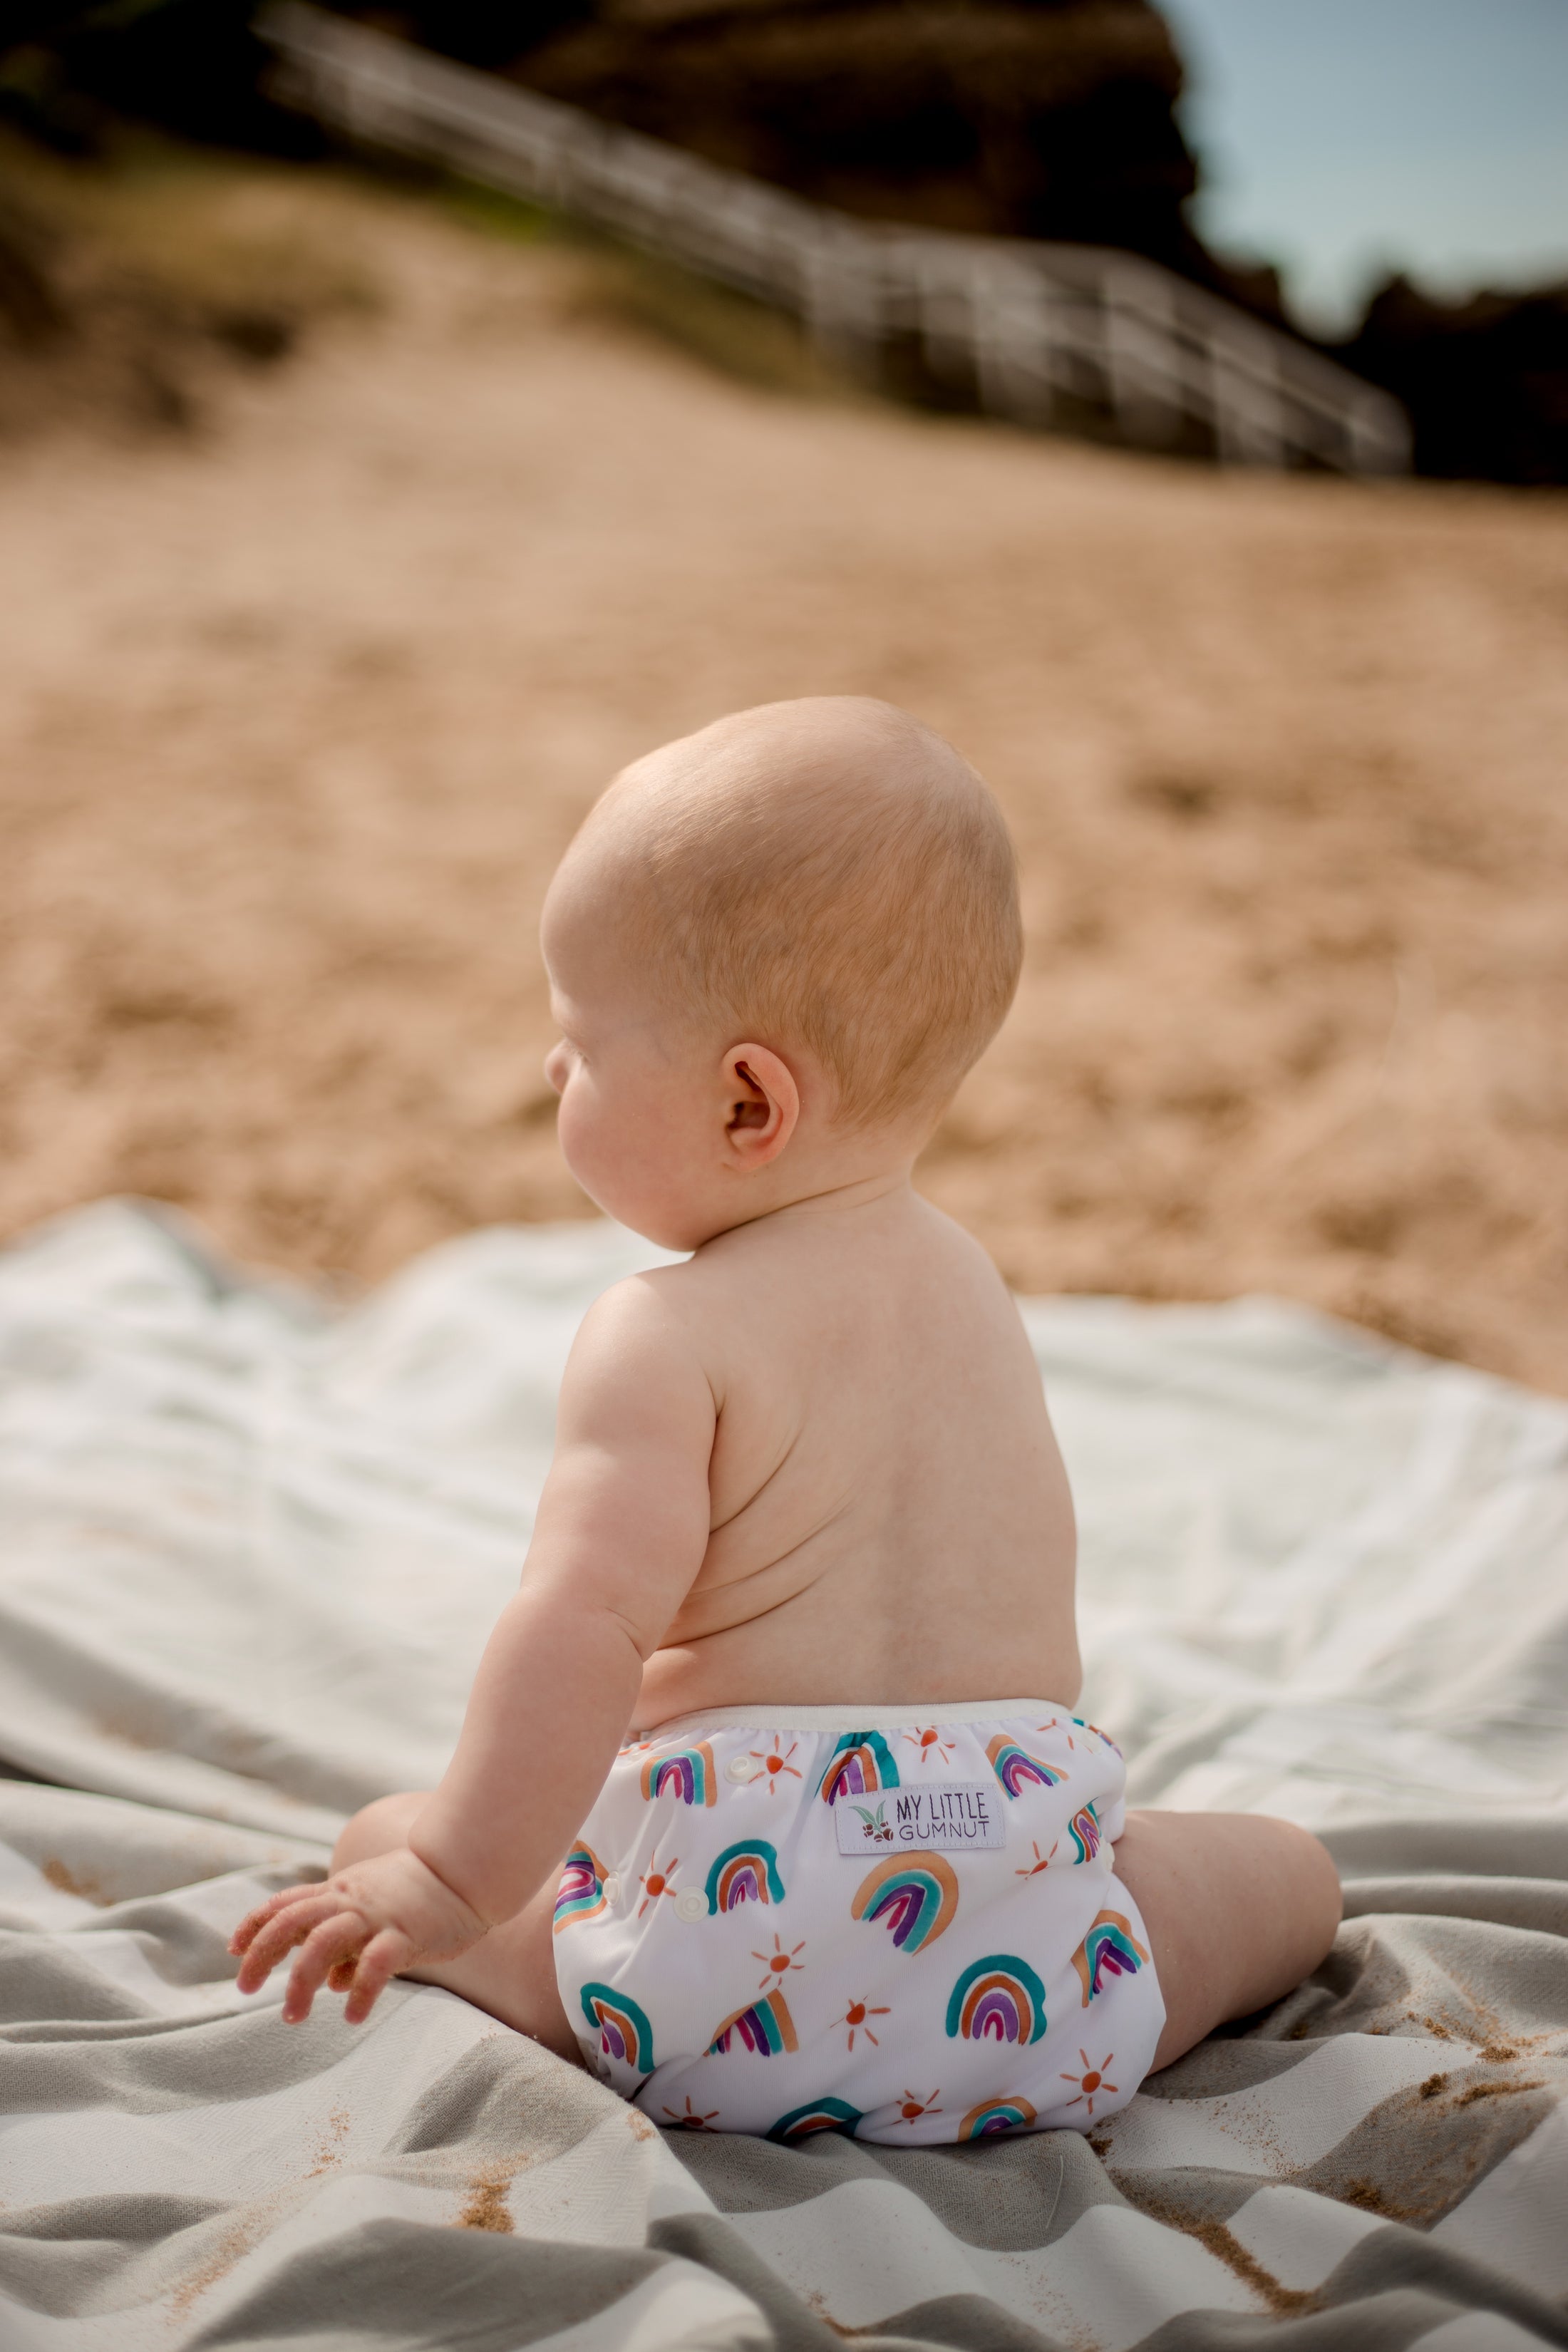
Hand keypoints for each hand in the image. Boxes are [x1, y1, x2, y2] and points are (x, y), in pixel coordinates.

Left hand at [228, 1847, 489, 2025]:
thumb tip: (332, 1984)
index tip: (233, 1950)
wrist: (465, 1868)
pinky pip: (375, 1965)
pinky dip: (359, 1992)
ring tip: (291, 2017)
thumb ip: (349, 1939)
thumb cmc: (419, 1891)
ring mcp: (376, 1917)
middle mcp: (350, 1901)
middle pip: (292, 1921)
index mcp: (340, 1891)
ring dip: (300, 1981)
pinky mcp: (405, 1935)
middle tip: (244, 1989)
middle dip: (261, 1954)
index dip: (254, 1924)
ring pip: (322, 1942)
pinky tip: (352, 2017)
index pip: (286, 1903)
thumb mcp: (374, 1906)